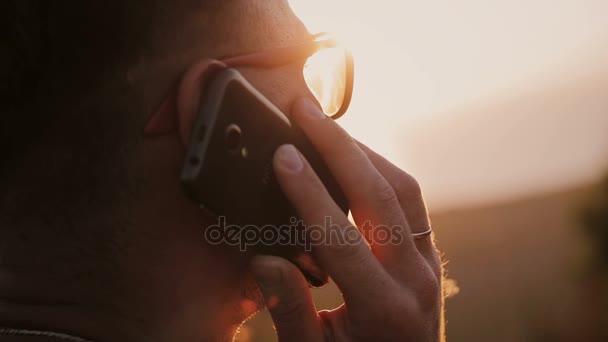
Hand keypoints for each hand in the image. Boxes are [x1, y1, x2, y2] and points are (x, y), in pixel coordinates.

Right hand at [249, 98, 442, 341]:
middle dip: (339, 146)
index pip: (340, 239)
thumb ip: (290, 311)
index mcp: (384, 310)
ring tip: (324, 127)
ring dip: (362, 152)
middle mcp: (415, 279)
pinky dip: (378, 171)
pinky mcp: (429, 254)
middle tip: (305, 110)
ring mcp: (428, 264)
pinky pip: (408, 199)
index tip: (282, 155)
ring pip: (402, 188)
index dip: (308, 194)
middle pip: (380, 195)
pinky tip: (350, 159)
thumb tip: (265, 258)